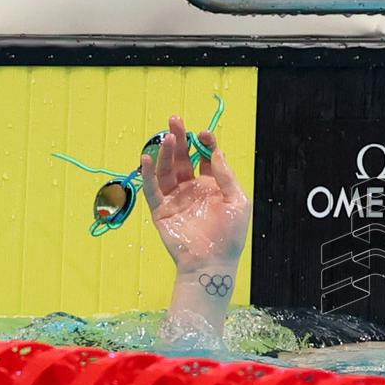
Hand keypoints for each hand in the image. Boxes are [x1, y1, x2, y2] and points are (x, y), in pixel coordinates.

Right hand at [141, 116, 250, 274]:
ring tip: (167, 137)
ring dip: (166, 153)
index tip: (203, 133)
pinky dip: (148, 173)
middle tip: (175, 120)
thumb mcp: (237, 202)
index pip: (206, 158)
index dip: (204, 143)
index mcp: (213, 186)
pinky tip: (147, 158)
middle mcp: (193, 189)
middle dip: (181, 139)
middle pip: (184, 159)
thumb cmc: (230, 236)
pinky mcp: (161, 210)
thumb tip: (217, 152)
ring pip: (167, 170)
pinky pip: (152, 189)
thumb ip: (226, 177)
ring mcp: (176, 198)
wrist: (211, 263)